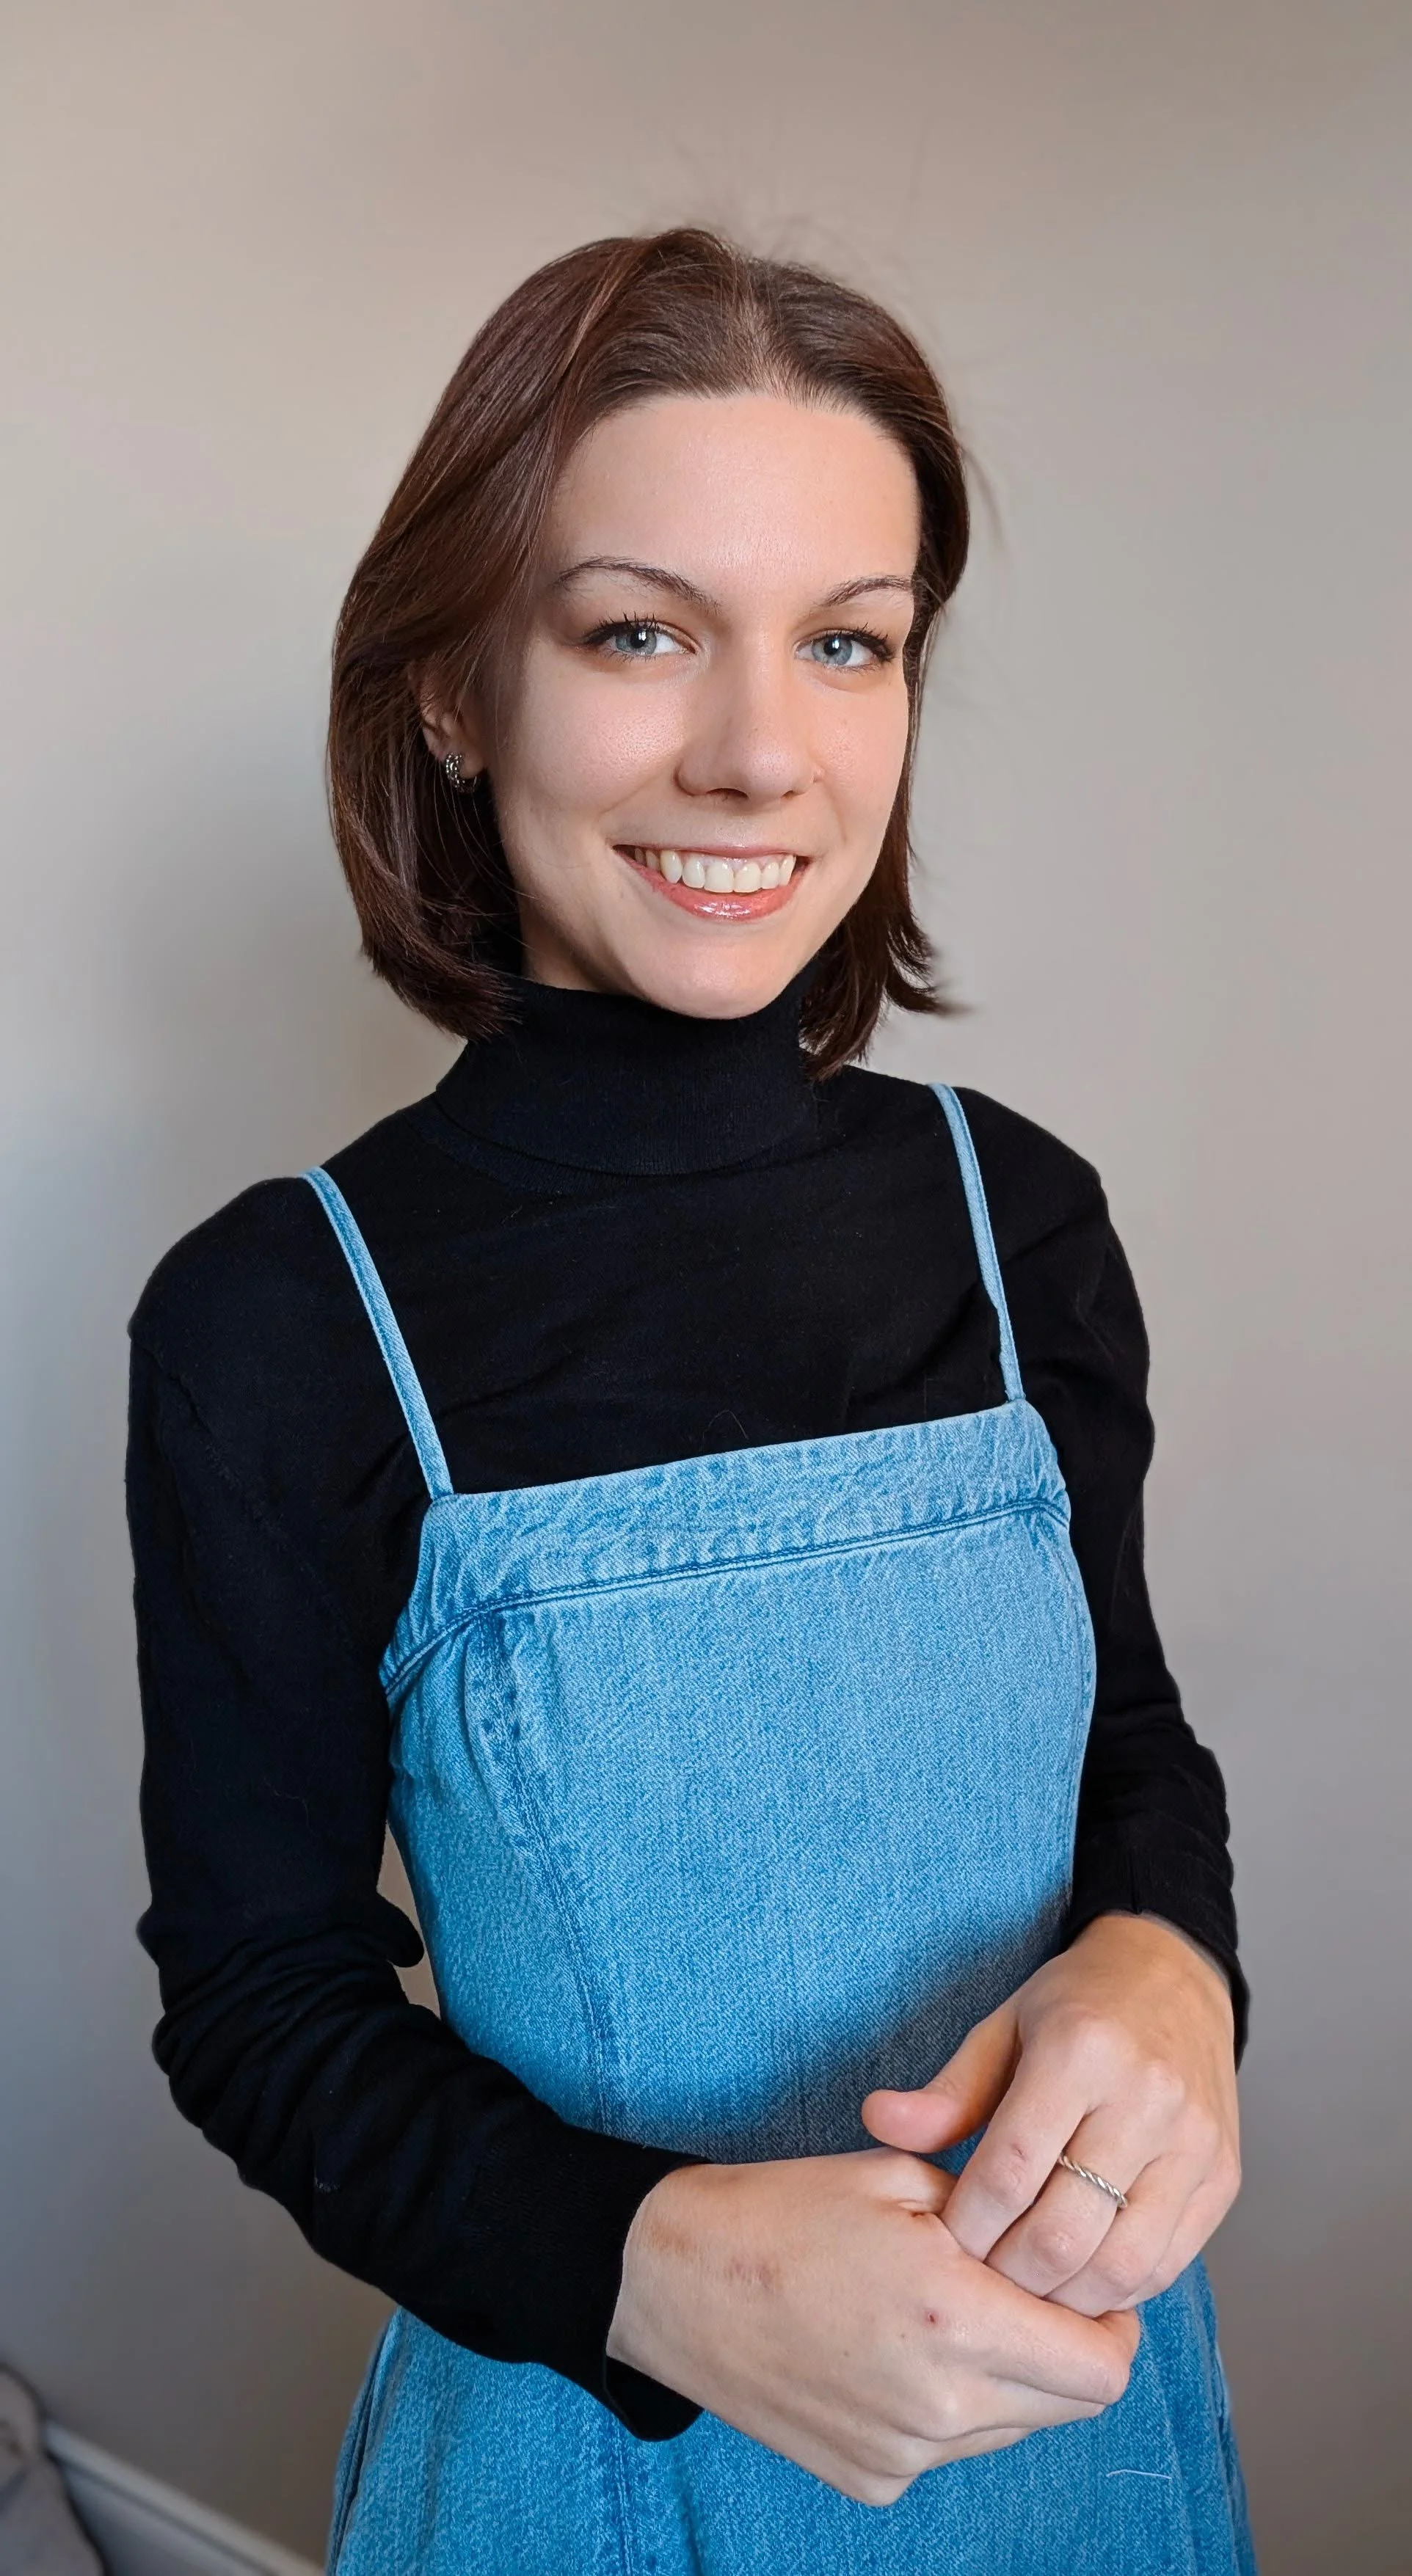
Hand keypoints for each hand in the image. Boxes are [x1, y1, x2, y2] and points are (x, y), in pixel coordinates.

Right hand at [607, 2147, 1138, 2504]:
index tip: (1091, 2286)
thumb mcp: (901, 2177)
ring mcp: (903, 2455)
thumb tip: (1063, 2251)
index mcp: (953, 2318)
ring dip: (1012, 2377)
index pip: (1101, 2369)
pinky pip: (953, 2449)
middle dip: (1069, 2349)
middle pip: (1071, 2406)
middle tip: (1029, 2292)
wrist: (673, 2278)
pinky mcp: (872, 2481)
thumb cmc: (785, 2211)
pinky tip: (901, 2350)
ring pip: (1015, 2429)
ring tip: (954, 2313)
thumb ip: (998, 2215)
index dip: (1112, 2325)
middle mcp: (938, 2406)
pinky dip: (952, 2405)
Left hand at [861, 1914, 1239, 2318]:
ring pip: (1121, 2267)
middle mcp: (1147, 2098)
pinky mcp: (1223, 2177)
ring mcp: (1194, 2143)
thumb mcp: (1003, 2028)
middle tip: (977, 2280)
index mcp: (1081, 2050)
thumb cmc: (1076, 2006)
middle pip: (1065, 2232)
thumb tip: (879, 2122)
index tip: (940, 2241)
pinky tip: (1078, 2281)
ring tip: (1024, 2292)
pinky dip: (1116, 2290)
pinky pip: (1166, 2264)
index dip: (967, 2223)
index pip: (1010, 2168)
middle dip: (1009, 2274)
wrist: (1174, 1977)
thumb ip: (947, 2091)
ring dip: (1063, 2299)